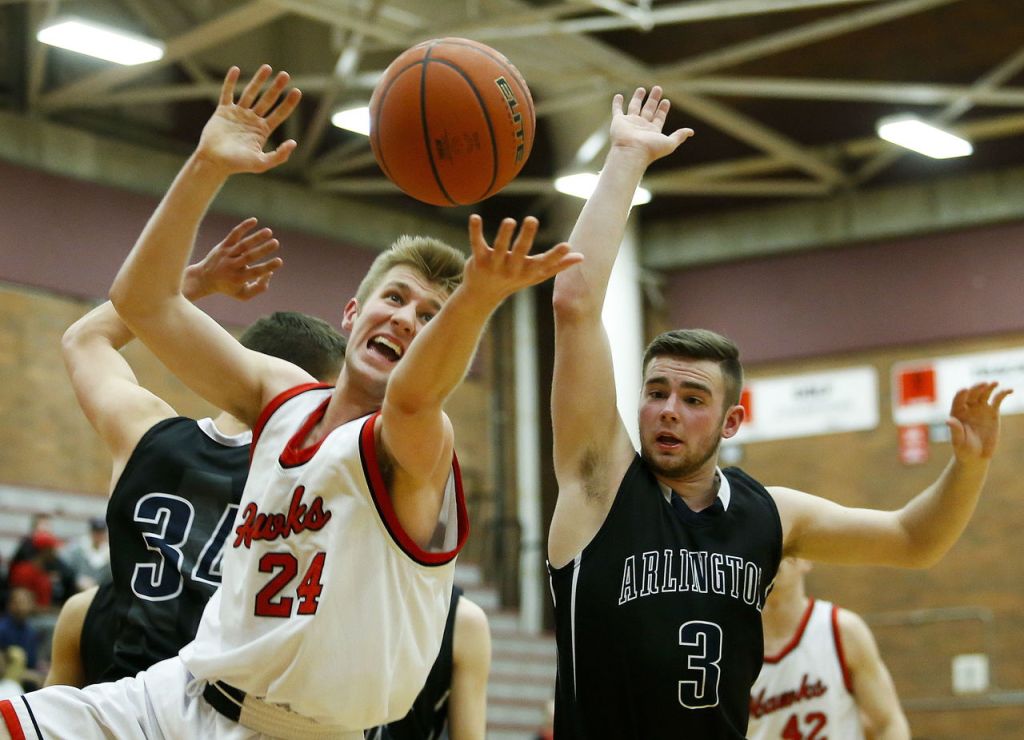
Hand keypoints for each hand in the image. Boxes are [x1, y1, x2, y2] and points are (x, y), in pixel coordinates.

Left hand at [183, 218, 282, 300]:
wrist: (204, 278)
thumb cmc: (228, 287)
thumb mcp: (243, 295)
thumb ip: (259, 288)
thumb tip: (270, 273)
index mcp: (238, 279)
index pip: (255, 272)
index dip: (268, 266)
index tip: (280, 261)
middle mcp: (232, 266)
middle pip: (249, 256)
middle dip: (263, 249)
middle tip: (276, 243)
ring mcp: (227, 254)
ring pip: (243, 244)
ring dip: (256, 237)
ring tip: (269, 231)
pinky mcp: (223, 245)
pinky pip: (234, 234)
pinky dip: (243, 227)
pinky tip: (254, 220)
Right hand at [195, 65, 301, 174]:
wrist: (214, 162)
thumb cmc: (237, 165)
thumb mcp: (261, 163)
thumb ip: (279, 156)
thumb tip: (293, 143)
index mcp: (262, 130)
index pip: (279, 114)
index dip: (289, 103)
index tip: (297, 91)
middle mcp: (252, 120)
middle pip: (267, 100)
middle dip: (276, 87)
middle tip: (285, 74)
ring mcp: (238, 114)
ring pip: (250, 93)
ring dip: (259, 80)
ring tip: (268, 67)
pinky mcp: (223, 111)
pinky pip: (227, 93)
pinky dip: (230, 81)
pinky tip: (235, 69)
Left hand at [463, 215, 582, 302]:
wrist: (482, 296)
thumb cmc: (514, 280)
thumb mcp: (536, 274)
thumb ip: (557, 266)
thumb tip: (582, 257)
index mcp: (528, 272)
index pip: (544, 265)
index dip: (556, 257)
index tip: (567, 246)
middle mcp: (511, 270)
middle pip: (519, 253)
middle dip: (526, 237)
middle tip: (532, 219)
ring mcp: (493, 265)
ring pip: (499, 248)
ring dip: (504, 234)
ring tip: (510, 220)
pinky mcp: (478, 259)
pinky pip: (477, 243)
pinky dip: (475, 231)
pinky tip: (475, 217)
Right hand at [609, 86, 692, 165]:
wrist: (631, 152)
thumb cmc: (650, 149)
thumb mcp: (669, 143)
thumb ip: (679, 136)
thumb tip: (691, 132)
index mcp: (652, 131)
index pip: (659, 118)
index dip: (663, 109)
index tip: (666, 101)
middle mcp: (641, 127)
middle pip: (648, 110)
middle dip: (653, 100)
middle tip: (658, 88)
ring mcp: (629, 123)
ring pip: (634, 107)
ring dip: (638, 98)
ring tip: (641, 89)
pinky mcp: (618, 121)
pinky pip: (617, 110)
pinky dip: (617, 103)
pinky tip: (618, 96)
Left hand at [947, 382, 1011, 460]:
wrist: (976, 456)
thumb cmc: (963, 449)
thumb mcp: (958, 441)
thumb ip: (955, 430)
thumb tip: (948, 420)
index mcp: (956, 412)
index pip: (958, 399)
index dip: (961, 394)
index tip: (965, 390)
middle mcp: (968, 407)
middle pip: (972, 394)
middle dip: (976, 388)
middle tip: (983, 384)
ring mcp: (980, 408)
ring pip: (984, 394)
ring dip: (989, 387)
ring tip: (994, 383)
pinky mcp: (993, 412)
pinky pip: (997, 400)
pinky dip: (1003, 394)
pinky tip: (1010, 390)